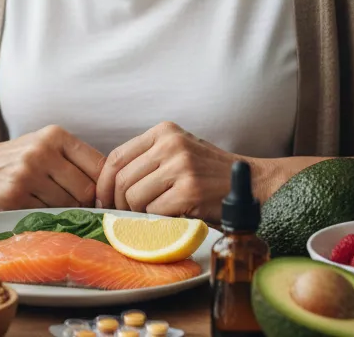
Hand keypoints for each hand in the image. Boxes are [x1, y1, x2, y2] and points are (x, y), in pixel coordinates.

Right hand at [0, 127, 105, 214]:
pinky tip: (35, 209)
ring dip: (66, 213)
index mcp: (54, 135)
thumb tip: (111, 190)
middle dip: (86, 204)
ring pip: (68, 206)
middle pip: (87, 190)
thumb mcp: (43, 147)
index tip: (101, 198)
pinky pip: (46, 216)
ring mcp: (27, 174)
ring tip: (51, 206)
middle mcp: (41, 151)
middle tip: (77, 208)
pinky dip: (46, 218)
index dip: (105, 187)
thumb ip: (74, 161)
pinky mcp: (14, 197)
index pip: (99, 165)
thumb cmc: (13, 160)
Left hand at [95, 121, 256, 222]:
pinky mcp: (189, 189)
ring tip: (147, 219)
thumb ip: (148, 159)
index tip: (102, 200)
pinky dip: (155, 221)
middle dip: (116, 203)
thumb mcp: (178, 152)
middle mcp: (170, 143)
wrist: (252, 183)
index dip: (104, 183)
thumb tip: (108, 184)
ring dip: (136, 214)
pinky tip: (165, 221)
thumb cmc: (209, 173)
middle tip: (121, 217)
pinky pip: (155, 211)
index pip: (117, 156)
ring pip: (135, 196)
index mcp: (163, 131)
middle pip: (123, 178)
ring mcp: (181, 165)